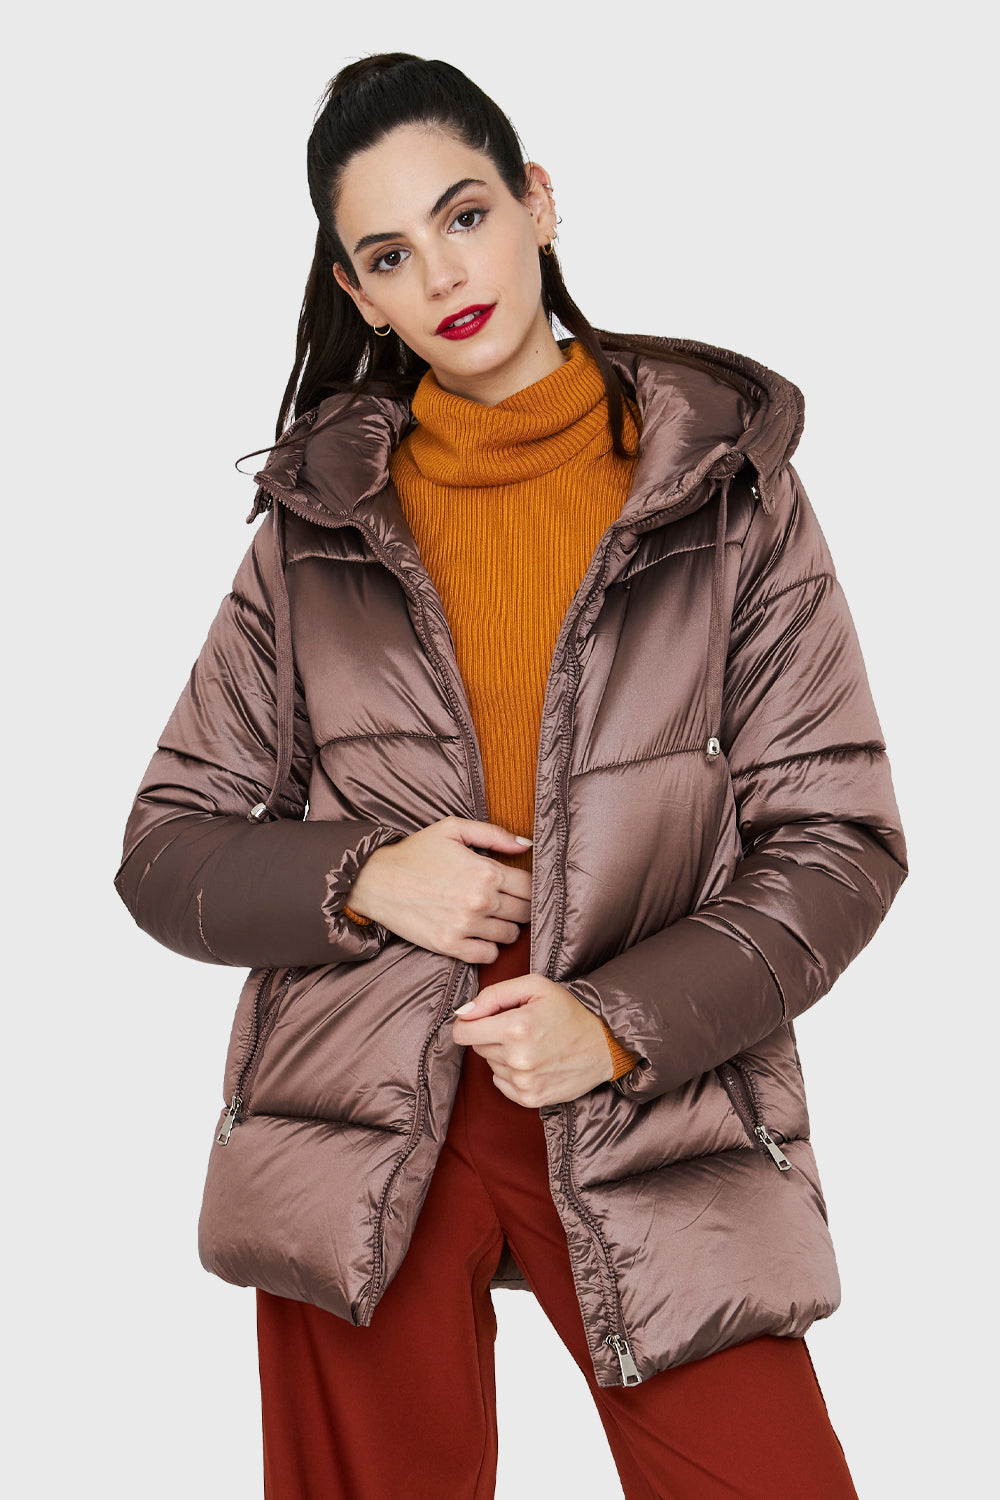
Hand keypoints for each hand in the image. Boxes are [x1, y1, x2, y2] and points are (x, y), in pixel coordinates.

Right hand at [345, 817, 532, 962]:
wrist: (375, 881)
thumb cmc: (415, 852)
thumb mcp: (453, 830)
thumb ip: (494, 834)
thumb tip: (528, 845)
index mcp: (485, 871)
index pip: (530, 886)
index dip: (530, 886)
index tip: (520, 886)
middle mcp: (480, 901)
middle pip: (525, 912)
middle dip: (521, 906)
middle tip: (507, 901)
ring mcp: (465, 926)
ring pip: (510, 935)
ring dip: (505, 926)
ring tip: (490, 916)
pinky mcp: (450, 946)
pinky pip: (488, 956)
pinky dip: (488, 947)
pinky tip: (478, 934)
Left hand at [452, 975, 613, 1106]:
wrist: (604, 1045)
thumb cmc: (568, 1011)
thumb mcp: (535, 987)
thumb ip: (493, 995)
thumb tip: (463, 1013)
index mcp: (516, 1027)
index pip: (462, 1032)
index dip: (469, 1023)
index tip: (482, 1019)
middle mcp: (517, 1058)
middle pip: (476, 1047)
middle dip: (491, 1035)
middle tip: (519, 1027)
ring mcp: (524, 1082)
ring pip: (490, 1064)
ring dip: (503, 1053)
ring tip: (531, 1044)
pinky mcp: (530, 1098)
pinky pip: (501, 1083)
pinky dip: (510, 1072)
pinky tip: (533, 1062)